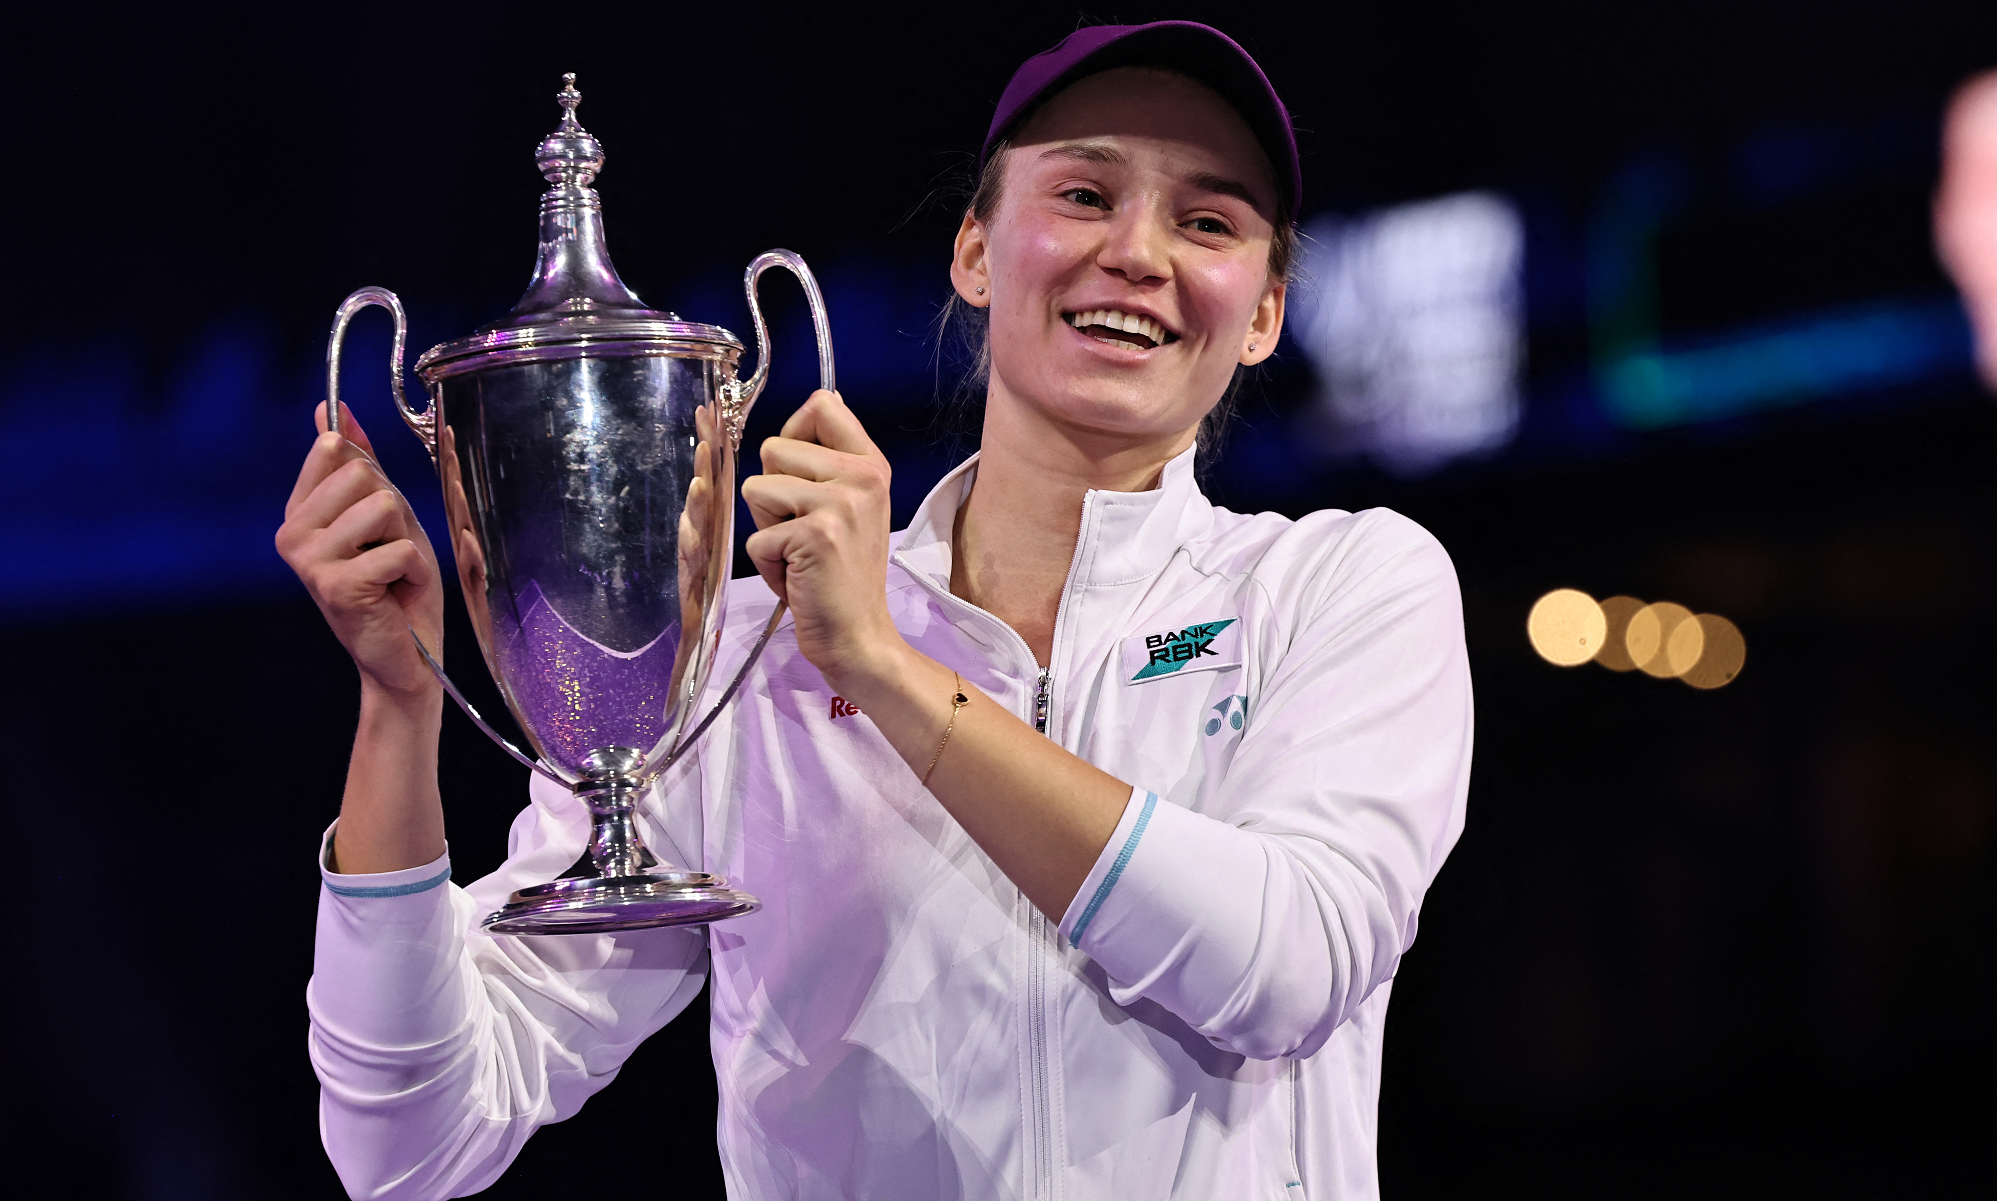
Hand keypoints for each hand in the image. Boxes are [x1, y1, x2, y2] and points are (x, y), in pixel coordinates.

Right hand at [276, 401, 444, 697]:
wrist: (406, 657)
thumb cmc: (398, 587)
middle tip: (388, 553)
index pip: (336, 449)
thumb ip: (360, 462)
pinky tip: (397, 593)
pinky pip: (401, 549)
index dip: (375, 479)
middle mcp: (291, 533)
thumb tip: (332, 407)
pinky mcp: (337, 586)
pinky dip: (415, 569)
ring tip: (393, 573)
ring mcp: (309, 560)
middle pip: (364, 473)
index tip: (374, 521)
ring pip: (385, 506)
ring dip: (407, 540)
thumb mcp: (385, 515)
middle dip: (396, 512)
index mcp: (299, 511)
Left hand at [741, 390, 904, 690]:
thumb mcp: (853, 505)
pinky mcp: (815, 535)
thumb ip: (835, 458)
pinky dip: (767, 564)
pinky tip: (798, 578)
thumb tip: (825, 400)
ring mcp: (840, 503)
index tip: (799, 473)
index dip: (794, 433)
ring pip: (756, 489)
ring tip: (800, 554)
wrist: (859, 636)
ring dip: (766, 528)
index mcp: (870, 463)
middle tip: (805, 532)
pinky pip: (756, 536)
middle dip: (772, 494)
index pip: (822, 404)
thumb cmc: (843, 574)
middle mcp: (862, 475)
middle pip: (773, 449)